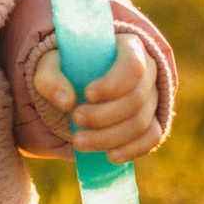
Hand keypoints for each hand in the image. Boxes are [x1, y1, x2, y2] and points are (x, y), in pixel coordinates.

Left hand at [32, 33, 162, 163]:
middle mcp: (148, 71)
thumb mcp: (52, 64)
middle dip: (104, 115)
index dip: (113, 84)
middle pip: (137, 98)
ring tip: (79, 142)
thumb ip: (50, 77)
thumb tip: (66, 101)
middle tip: (75, 120)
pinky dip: (132, 149)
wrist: (79, 81)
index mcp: (129, 48)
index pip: (133, 66)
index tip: (88, 94)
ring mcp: (153, 97)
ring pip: (141, 122)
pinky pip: (151, 137)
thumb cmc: (69, 66)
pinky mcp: (153, 120)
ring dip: (110, 136)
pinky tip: (110, 156)